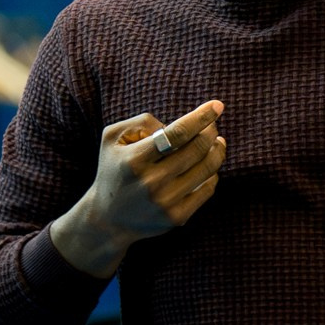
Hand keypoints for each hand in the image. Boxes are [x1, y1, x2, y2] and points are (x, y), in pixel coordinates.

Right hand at [51, 102, 226, 279]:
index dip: (201, 117)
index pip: (177, 133)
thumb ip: (141, 122)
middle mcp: (151, 182)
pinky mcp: (177, 217)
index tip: (217, 105)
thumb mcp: (113, 138)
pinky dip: (212, 174)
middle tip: (212, 125)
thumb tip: (177, 125)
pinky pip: (207, 190)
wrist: (107, 218)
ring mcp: (166, 202)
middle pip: (196, 149)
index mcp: (134, 160)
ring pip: (207, 169)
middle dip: (210, 132)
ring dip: (217, 150)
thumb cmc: (114, 169)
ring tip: (217, 142)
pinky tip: (207, 166)